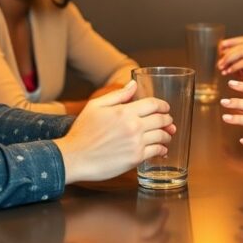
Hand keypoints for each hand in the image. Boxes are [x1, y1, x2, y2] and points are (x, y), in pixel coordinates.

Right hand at [56, 81, 174, 182]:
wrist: (74, 157)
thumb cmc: (82, 132)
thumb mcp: (95, 106)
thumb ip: (118, 95)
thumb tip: (134, 84)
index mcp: (124, 111)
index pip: (153, 104)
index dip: (163, 105)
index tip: (165, 108)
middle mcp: (134, 126)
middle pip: (161, 119)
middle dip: (167, 120)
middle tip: (168, 122)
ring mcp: (136, 143)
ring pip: (161, 136)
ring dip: (167, 135)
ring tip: (167, 135)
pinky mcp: (135, 158)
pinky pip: (156, 151)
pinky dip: (162, 150)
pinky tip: (161, 149)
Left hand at [65, 199, 170, 242]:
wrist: (78, 225)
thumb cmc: (81, 230)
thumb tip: (116, 238)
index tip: (154, 240)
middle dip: (161, 241)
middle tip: (167, 232)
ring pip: (157, 236)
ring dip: (163, 224)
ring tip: (165, 213)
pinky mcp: (137, 228)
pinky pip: (155, 223)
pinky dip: (161, 215)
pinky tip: (162, 207)